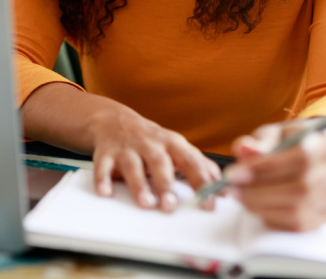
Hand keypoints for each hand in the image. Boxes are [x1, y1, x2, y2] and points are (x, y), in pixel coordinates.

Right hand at [89, 103, 220, 211]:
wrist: (113, 120)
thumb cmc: (151, 140)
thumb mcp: (177, 147)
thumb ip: (199, 165)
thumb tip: (223, 188)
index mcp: (172, 143)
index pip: (191, 161)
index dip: (201, 182)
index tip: (209, 202)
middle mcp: (150, 144)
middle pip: (160, 162)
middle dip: (166, 183)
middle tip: (171, 205)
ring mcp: (127, 147)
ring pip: (133, 165)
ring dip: (139, 185)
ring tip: (146, 203)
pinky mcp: (106, 152)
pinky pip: (103, 166)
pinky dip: (103, 179)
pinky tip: (106, 192)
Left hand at [226, 120, 325, 230]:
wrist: (316, 156)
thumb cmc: (291, 142)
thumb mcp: (275, 133)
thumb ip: (260, 141)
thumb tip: (245, 150)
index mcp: (322, 145)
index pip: (300, 158)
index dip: (265, 167)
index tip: (234, 173)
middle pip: (299, 188)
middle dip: (258, 191)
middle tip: (231, 188)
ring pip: (296, 210)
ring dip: (260, 205)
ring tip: (239, 195)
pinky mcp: (322, 216)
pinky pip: (295, 224)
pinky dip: (270, 216)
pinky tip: (255, 205)